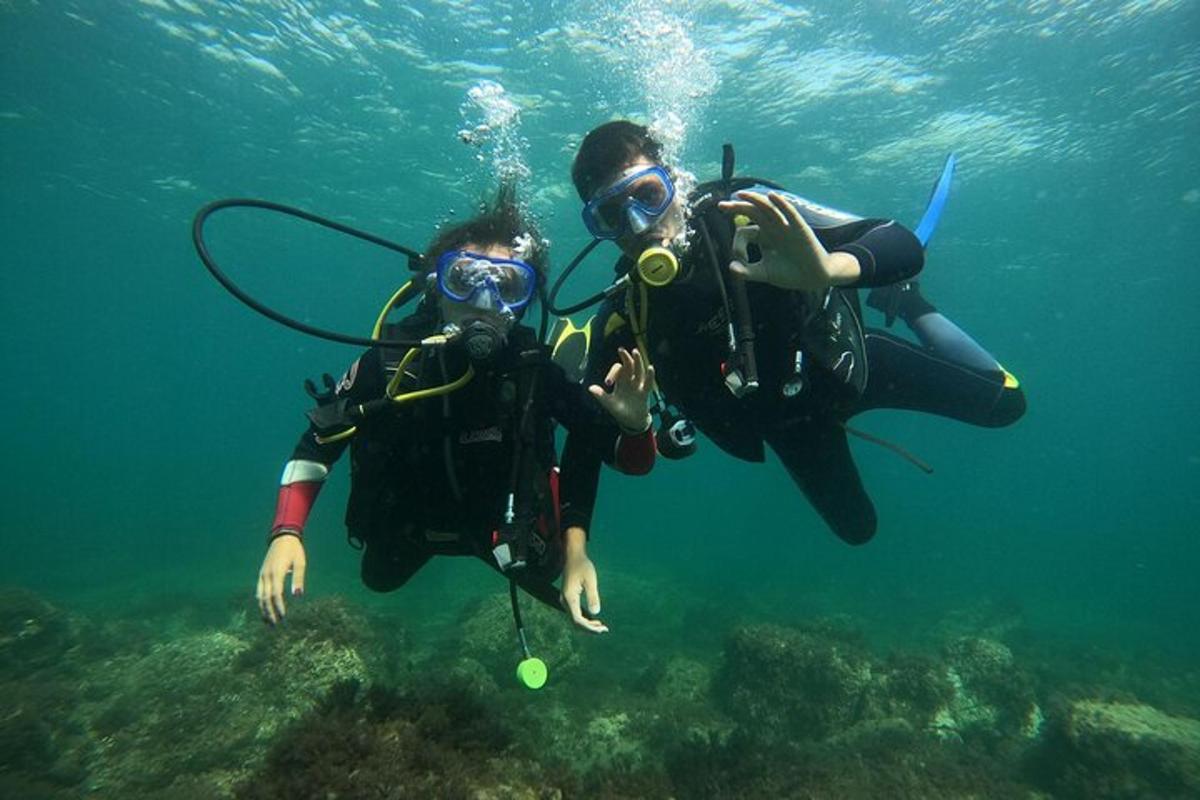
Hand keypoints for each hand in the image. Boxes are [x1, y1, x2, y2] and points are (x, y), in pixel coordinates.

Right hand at [256, 534, 305, 624]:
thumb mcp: (300, 562)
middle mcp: (267, 575)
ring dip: (263, 609)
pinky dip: (261, 601)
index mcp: (277, 572)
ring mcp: (262, 574)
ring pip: (260, 596)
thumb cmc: (294, 550)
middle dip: (270, 612)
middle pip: (266, 598)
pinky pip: (259, 590)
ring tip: (268, 621)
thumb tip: (298, 595)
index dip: (279, 607)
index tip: (283, 617)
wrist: (282, 537)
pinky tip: (264, 609)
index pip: (276, 594)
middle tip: (275, 625)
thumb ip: (299, 579)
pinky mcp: (262, 574)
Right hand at [560, 527, 607, 633]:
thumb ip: (592, 596)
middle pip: (575, 622)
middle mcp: (565, 601)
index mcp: (569, 598)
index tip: (601, 629)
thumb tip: (596, 613)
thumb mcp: (590, 580)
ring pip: (575, 619)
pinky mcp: (568, 599)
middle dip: (589, 628)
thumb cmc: (583, 566)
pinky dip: (584, 619)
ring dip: (587, 625)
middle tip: (604, 630)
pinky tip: (594, 620)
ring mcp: (565, 601)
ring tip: (601, 627)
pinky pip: (575, 614)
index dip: (589, 627)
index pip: (577, 619)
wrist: (573, 557)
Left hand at [588, 347, 654, 432]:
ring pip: (638, 371)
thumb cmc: (620, 411)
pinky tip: (650, 368)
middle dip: (625, 358)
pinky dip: (650, 376)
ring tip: (635, 351)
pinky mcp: (644, 393)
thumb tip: (590, 388)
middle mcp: (630, 381)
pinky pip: (648, 383)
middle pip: (629, 366)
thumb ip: (601, 396)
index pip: (617, 370)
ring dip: (637, 361)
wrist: (631, 422)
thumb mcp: (609, 403)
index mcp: (620, 381)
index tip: (608, 383)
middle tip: (621, 349)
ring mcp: (638, 386)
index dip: (612, 373)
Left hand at [718, 191, 860, 289]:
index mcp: (763, 237)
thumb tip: (730, 267)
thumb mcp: (764, 273)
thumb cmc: (789, 274)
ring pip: (768, 209)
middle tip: (722, 205)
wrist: (813, 278)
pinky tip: (772, 197)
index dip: (737, 245)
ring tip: (741, 194)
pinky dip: (781, 204)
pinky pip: (790, 213)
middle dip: (737, 207)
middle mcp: (772, 228)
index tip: (740, 260)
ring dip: (755, 200)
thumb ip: (747, 272)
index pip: (743, 232)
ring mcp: (785, 226)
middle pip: (752, 212)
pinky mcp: (799, 229)